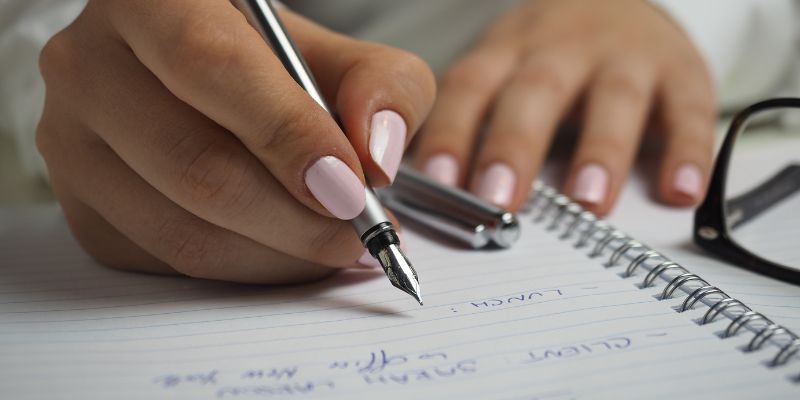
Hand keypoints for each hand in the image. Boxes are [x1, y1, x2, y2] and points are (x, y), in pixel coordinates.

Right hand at [36, 0, 433, 282]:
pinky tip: (282, 247)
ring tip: (332, 244)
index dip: (289, 136)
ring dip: (278, 254)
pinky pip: (168, 262)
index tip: (351, 188)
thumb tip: (376, 159)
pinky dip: (244, 269)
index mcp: (152, 1)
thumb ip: (381, 88)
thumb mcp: (338, 56)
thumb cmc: (272, 66)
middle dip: (296, 218)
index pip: (213, 68)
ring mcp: (71, 142)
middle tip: (357, 232)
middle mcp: (90, 64)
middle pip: (196, 165)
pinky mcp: (81, 207)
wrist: (204, 86)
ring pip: (182, 229)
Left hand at [413, 0, 714, 214]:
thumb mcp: (504, 73)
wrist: (619, 2)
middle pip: (535, 92)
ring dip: (600, 151)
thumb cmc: (548, 58)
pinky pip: (689, 109)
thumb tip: (437, 201)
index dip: (452, 132)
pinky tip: (679, 192)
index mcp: (508, 52)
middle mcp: (562, 49)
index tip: (437, 183)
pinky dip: (687, 150)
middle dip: (515, 146)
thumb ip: (477, 126)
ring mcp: (624, 57)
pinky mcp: (681, 70)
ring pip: (613, 99)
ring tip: (587, 203)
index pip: (471, 88)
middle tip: (499, 200)